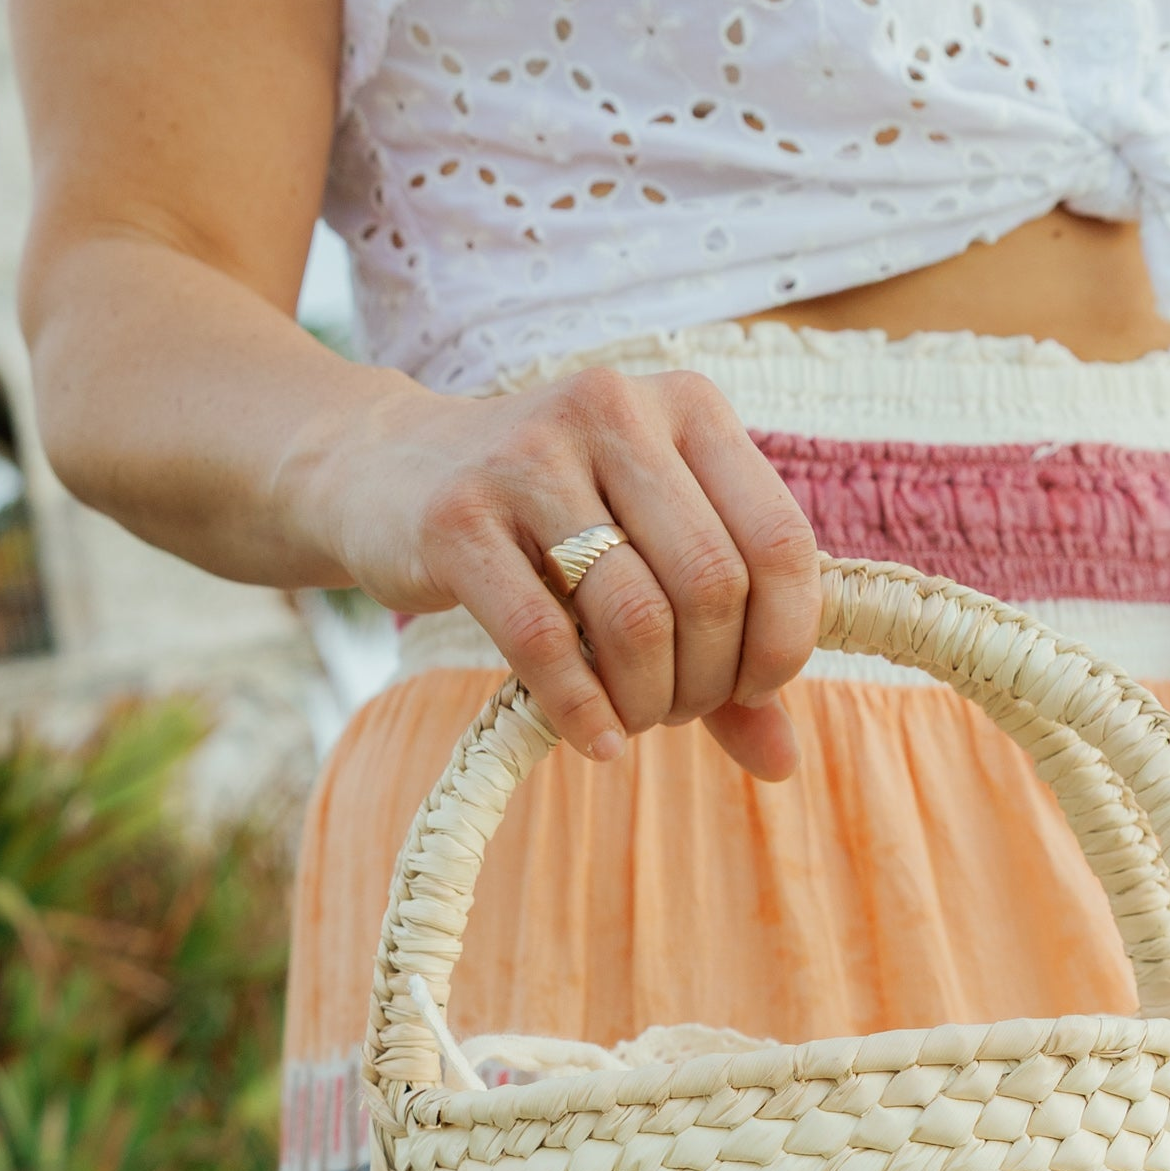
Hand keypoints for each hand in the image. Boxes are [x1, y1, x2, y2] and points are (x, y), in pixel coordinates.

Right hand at [311, 365, 820, 779]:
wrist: (386, 471)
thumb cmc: (548, 528)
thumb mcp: (650, 557)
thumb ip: (727, 648)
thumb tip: (783, 763)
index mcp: (689, 407)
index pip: (781, 541)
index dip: (783, 641)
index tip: (752, 688)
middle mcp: (616, 410)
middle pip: (712, 586)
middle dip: (709, 681)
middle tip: (678, 711)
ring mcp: (530, 457)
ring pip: (636, 618)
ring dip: (648, 701)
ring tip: (632, 719)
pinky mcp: (457, 516)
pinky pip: (545, 640)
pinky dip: (582, 711)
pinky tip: (594, 739)